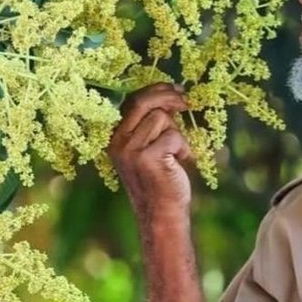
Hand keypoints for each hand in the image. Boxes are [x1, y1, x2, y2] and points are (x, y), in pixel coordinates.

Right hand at [109, 83, 193, 217]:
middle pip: (143, 102)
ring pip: (162, 118)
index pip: (132, 100)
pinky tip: (178, 163)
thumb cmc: (161, 178)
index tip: (175, 88)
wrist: (162, 213)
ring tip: (175, 154)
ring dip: (177, 134)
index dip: (156, 90)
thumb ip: (151, 123)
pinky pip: (173, 136)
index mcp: (115, 137)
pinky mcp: (147, 158)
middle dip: (169, 97)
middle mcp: (118, 142)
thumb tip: (171, 94)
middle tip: (187, 102)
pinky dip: (183, 148)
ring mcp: (130, 150)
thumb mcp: (149, 147)